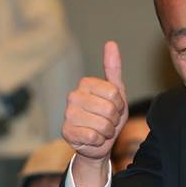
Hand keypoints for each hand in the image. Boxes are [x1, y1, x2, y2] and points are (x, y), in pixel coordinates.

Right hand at [62, 41, 127, 186]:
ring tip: (101, 130)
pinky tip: (92, 139)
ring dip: (107, 131)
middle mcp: (73, 96)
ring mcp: (68, 114)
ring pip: (102, 124)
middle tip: (107, 121)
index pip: (114, 92)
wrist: (99, 143)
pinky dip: (98, 141)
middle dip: (114, 119)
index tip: (114, 107)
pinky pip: (93, 136)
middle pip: (109, 109)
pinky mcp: (66, 132)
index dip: (119, 104)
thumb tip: (111, 43)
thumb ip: (113, 69)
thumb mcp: (116, 93)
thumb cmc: (108, 116)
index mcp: (85, 83)